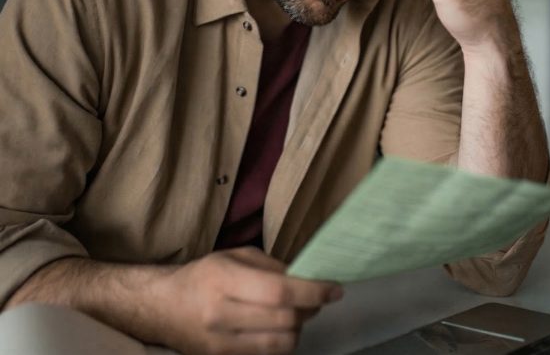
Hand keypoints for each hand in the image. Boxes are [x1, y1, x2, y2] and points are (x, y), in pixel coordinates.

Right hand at [158, 247, 342, 354]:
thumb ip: (273, 267)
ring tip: (296, 313)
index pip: (279, 292)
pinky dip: (282, 342)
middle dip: (311, 309)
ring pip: (281, 343)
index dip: (313, 292)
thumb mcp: (236, 256)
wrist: (163, 307)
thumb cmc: (205, 275)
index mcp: (224, 279)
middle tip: (317, 298)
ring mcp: (220, 343)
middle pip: (285, 320)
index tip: (335, 289)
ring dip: (299, 328)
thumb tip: (308, 278)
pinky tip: (278, 328)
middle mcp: (220, 314)